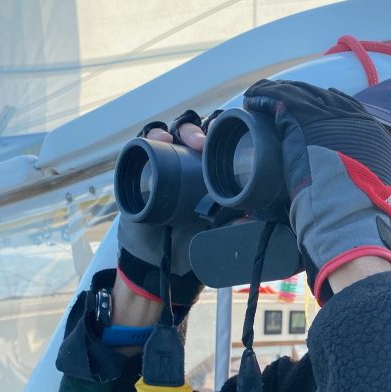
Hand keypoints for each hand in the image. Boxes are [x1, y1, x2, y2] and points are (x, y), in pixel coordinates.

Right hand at [117, 109, 217, 304]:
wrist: (156, 261)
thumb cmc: (189, 243)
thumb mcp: (215, 234)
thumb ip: (233, 227)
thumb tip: (250, 219)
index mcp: (210, 171)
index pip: (219, 142)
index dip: (225, 134)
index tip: (232, 137)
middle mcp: (188, 160)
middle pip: (197, 131)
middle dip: (202, 130)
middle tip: (205, 143)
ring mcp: (163, 160)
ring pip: (173, 131)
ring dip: (182, 129)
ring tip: (188, 141)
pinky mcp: (140, 167)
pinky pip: (144, 143)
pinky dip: (151, 135)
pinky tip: (160, 138)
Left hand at [243, 80, 390, 303]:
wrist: (349, 217)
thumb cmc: (357, 215)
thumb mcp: (371, 189)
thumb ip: (359, 174)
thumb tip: (347, 181)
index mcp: (374, 135)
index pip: (348, 109)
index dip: (329, 106)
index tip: (315, 107)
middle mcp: (354, 120)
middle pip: (323, 98)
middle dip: (302, 96)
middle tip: (283, 98)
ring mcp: (329, 119)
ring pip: (300, 94)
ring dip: (280, 93)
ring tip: (261, 96)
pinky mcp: (303, 121)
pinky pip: (280, 99)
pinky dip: (264, 97)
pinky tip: (253, 99)